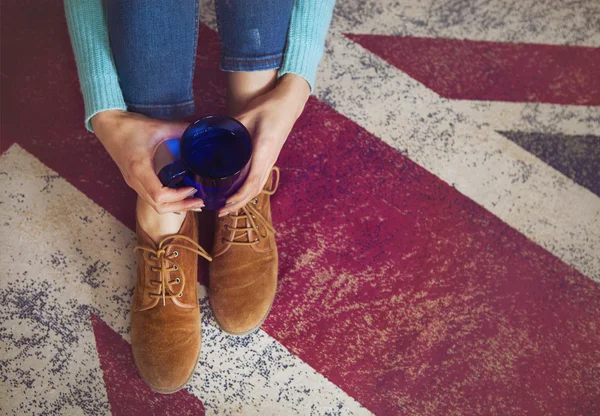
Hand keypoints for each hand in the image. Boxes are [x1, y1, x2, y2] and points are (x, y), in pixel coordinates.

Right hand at [92, 110, 203, 213]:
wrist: (107, 125)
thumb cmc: (129, 126)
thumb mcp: (158, 126)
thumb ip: (180, 130)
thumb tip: (198, 132)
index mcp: (139, 168)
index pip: (159, 195)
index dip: (178, 196)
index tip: (192, 188)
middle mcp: (134, 180)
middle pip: (158, 206)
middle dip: (181, 206)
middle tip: (199, 202)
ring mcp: (132, 183)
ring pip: (154, 205)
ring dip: (175, 206)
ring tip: (193, 203)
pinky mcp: (133, 181)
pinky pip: (150, 199)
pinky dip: (166, 202)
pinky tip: (179, 198)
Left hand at [218, 74, 309, 215]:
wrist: (288, 104)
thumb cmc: (269, 107)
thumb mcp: (246, 115)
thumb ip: (230, 128)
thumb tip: (209, 135)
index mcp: (263, 151)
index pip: (252, 181)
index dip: (239, 195)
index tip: (226, 203)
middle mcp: (269, 160)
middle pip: (255, 190)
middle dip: (238, 204)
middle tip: (220, 212)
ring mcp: (270, 160)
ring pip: (258, 187)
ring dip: (244, 200)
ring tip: (228, 207)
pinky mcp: (269, 158)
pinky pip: (259, 179)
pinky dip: (249, 190)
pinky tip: (239, 193)